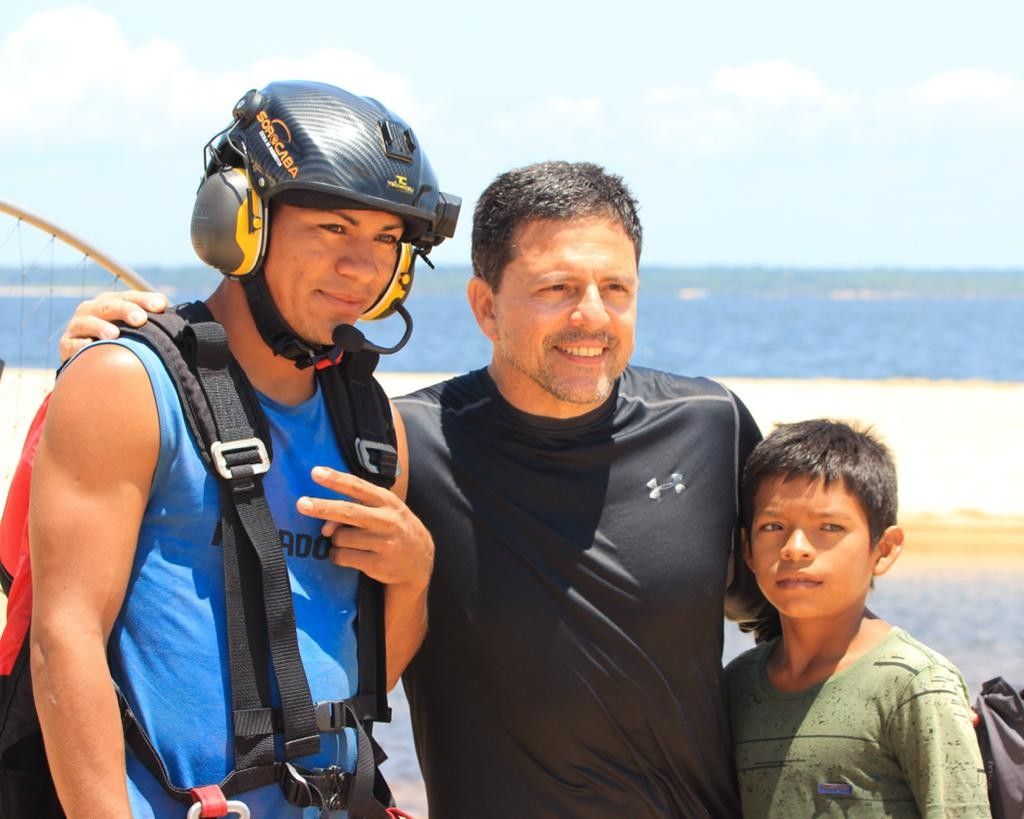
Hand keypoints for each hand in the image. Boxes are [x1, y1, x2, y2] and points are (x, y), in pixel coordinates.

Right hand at [59, 291, 167, 361]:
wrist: (91, 362)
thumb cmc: (123, 341)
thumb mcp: (136, 330)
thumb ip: (154, 324)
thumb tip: (181, 325)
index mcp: (113, 302)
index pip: (131, 297)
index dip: (145, 299)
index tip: (161, 306)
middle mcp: (93, 309)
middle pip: (109, 305)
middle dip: (125, 310)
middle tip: (140, 319)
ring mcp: (78, 326)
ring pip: (87, 322)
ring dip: (100, 327)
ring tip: (114, 334)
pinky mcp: (66, 344)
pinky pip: (72, 345)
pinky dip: (80, 347)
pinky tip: (89, 349)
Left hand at [297, 467, 433, 590]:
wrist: (421, 560)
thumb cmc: (395, 528)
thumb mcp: (384, 511)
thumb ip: (356, 510)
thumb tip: (325, 526)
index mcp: (387, 501)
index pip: (358, 487)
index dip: (336, 479)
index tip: (315, 473)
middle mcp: (387, 520)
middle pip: (348, 512)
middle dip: (322, 507)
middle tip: (301, 504)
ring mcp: (383, 543)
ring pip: (340, 538)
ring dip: (335, 539)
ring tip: (348, 541)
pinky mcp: (377, 564)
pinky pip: (342, 557)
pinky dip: (337, 555)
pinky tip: (348, 555)